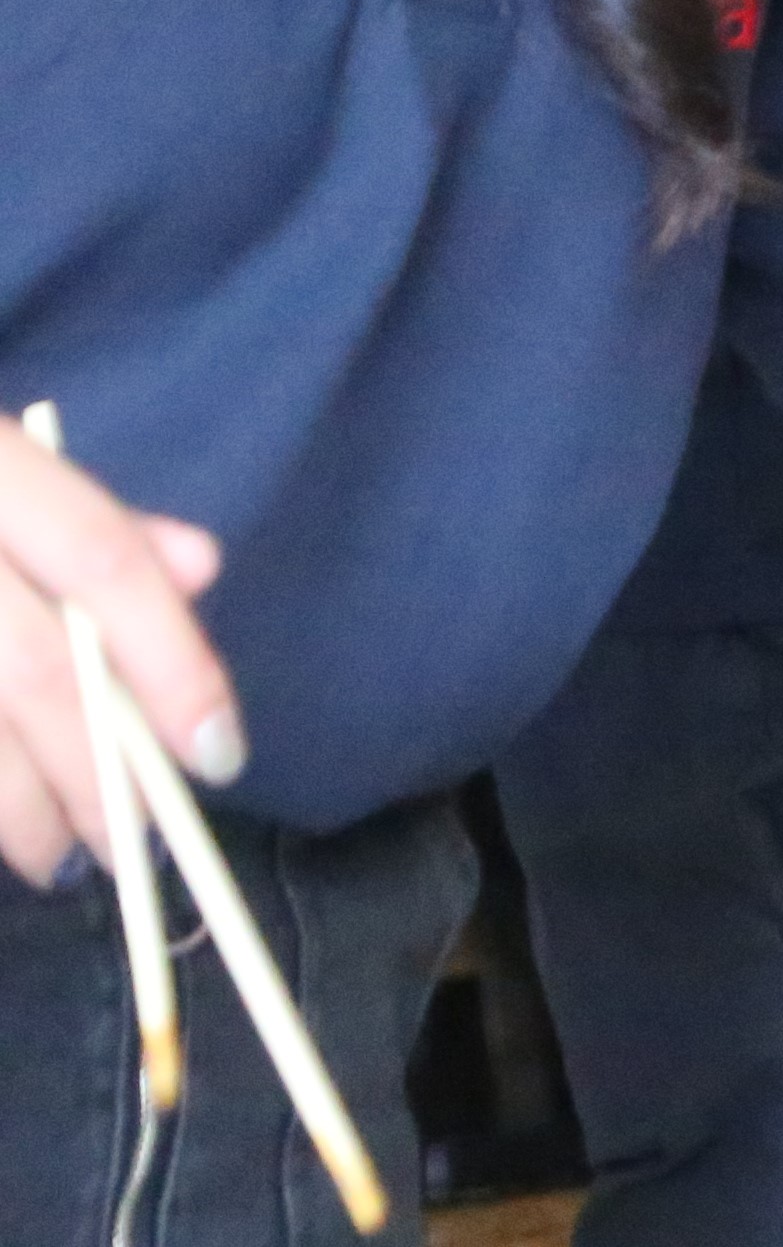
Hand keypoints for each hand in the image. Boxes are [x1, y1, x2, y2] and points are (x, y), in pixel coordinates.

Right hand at [0, 418, 235, 888]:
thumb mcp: (5, 464)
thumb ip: (97, 520)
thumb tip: (200, 569)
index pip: (102, 563)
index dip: (173, 660)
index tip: (220, 754)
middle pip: (36, 669)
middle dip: (96, 773)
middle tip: (134, 845)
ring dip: (17, 812)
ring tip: (58, 859)